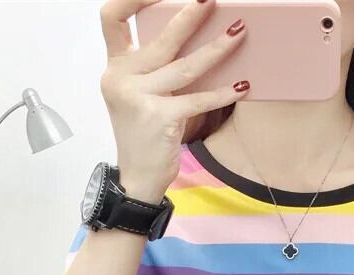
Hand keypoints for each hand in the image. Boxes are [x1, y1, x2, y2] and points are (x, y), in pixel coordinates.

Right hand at [100, 0, 249, 202]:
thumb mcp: (138, 95)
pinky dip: (222, 93)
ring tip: (239, 32)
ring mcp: (139, 99)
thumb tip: (190, 36)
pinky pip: (197, 99)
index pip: (112, 18)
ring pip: (185, 66)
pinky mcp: (160, 119)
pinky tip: (241, 86)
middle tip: (210, 0)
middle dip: (189, 16)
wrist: (137, 178)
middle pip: (160, 39)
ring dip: (216, 49)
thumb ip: (151, 68)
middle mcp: (121, 79)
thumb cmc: (144, 136)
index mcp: (115, 68)